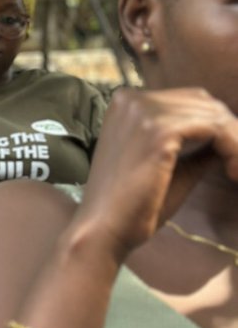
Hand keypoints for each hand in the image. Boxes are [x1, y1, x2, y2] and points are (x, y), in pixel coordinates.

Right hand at [77, 87, 237, 263]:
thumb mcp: (167, 165)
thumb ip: (194, 148)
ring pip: (213, 113)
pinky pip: (214, 128)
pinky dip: (232, 148)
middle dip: (229, 132)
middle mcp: (132, 98)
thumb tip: (228, 138)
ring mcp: (143, 112)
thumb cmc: (132, 204)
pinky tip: (233, 171)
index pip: (189, 100)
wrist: (103, 229)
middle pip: (203, 101)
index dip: (216, 126)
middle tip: (235, 166)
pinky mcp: (158, 132)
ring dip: (234, 142)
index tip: (229, 160)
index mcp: (127, 103)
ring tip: (236, 171)